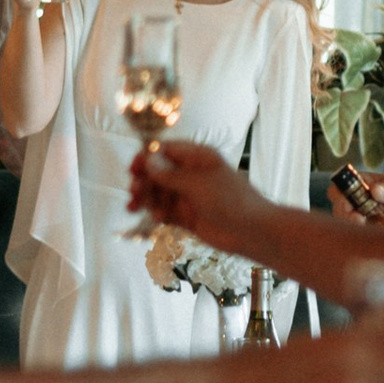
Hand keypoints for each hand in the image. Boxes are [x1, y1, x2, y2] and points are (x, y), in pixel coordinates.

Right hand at [129, 140, 267, 251]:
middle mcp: (191, 174)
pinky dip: (158, 214)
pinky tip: (156, 218)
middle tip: (134, 193)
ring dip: (148, 200)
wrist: (251, 231)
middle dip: (144, 182)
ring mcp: (189, 196)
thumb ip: (169, 174)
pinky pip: (166, 212)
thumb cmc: (230, 199)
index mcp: (197, 158)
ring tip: (137, 208)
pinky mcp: (188, 216)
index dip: (147, 158)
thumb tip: (148, 161)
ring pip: (160, 194)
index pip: (165, 151)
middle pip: (158, 174)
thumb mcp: (196, 183)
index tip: (133, 169)